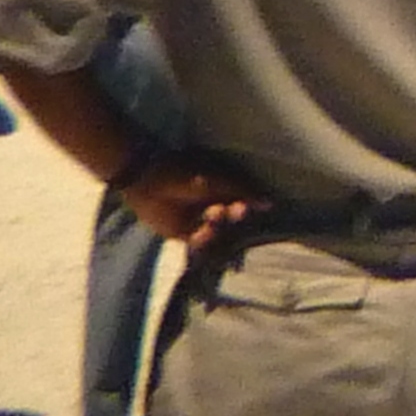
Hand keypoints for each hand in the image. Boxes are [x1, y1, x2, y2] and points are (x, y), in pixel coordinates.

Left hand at [120, 153, 269, 253]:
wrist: (146, 181)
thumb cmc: (182, 173)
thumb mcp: (216, 181)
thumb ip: (243, 192)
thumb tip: (270, 202)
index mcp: (223, 189)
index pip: (245, 200)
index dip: (253, 204)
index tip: (262, 207)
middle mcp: (214, 205)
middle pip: (234, 217)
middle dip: (237, 215)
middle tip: (237, 210)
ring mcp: (200, 220)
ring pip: (221, 231)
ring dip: (221, 225)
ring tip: (214, 214)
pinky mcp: (185, 235)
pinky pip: (203, 242)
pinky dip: (207, 238)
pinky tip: (205, 231)